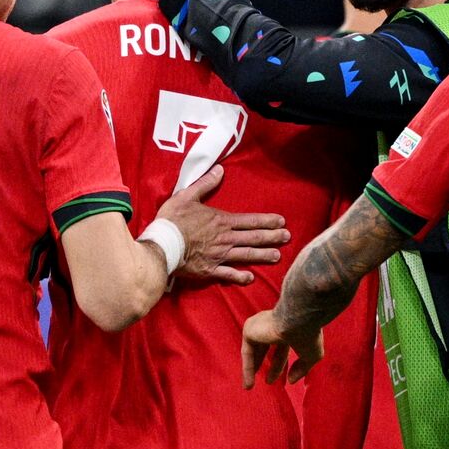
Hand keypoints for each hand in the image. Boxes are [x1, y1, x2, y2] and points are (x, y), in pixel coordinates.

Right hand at [157, 164, 288, 284]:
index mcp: (221, 221)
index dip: (267, 221)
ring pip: (246, 255)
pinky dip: (240, 276)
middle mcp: (225, 239)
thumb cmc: (172, 220)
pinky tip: (250, 278)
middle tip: (288, 237)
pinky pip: (229, 274)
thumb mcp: (186, 196)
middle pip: (253, 238)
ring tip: (277, 256)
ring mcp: (219, 256)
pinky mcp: (210, 270)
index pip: (250, 221)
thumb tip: (220, 170)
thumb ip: (205, 184)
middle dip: (272, 237)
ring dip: (263, 255)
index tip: (282, 222)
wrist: (161, 245)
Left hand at [242, 309, 322, 388]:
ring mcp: (259, 325)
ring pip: (252, 350)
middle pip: (263, 347)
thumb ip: (301, 368)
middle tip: (263, 381)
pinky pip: (246, 353)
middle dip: (261, 363)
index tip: (284, 380)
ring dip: (251, 369)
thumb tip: (291, 381)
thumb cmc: (309, 335)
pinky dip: (247, 368)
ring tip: (248, 387)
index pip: (280, 347)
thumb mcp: (310, 355)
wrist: (300, 320)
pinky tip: (249, 384)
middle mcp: (271, 324)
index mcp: (286, 326)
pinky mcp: (250, 330)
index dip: (279, 365)